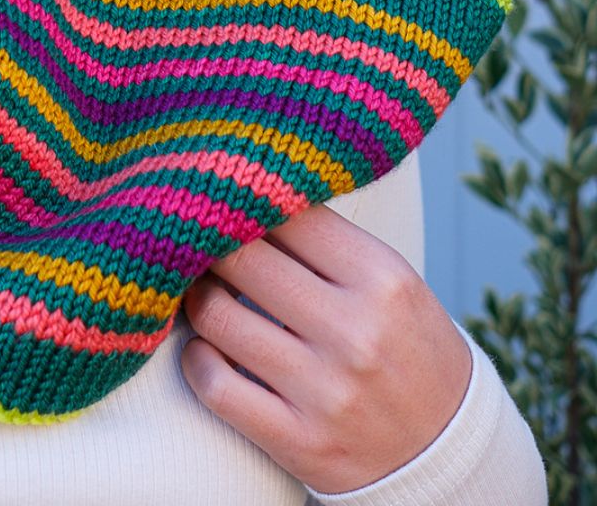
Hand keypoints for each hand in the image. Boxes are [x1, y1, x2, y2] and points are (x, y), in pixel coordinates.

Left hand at [180, 200, 472, 496]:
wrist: (447, 448)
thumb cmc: (406, 347)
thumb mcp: (391, 281)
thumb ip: (326, 241)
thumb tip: (245, 195)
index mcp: (381, 278)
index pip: (287, 212)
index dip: (247, 200)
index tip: (227, 201)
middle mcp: (355, 331)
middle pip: (241, 257)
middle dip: (208, 244)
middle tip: (198, 243)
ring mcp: (326, 391)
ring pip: (217, 317)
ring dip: (198, 298)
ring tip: (205, 292)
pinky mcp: (301, 442)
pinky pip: (216, 387)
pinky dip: (196, 360)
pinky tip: (206, 349)